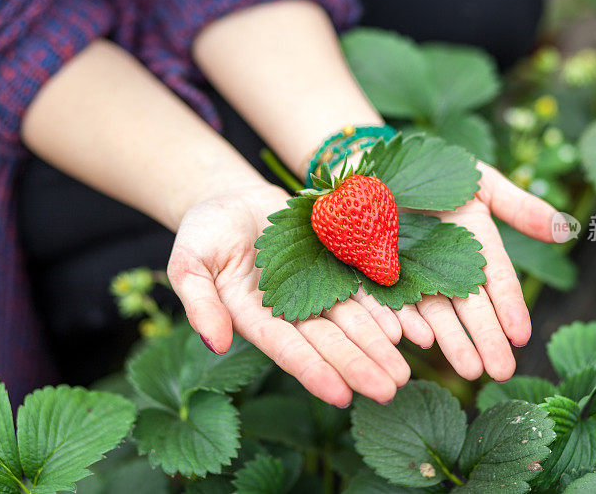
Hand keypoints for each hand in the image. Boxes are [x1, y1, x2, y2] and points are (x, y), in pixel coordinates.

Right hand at [167, 184, 409, 407]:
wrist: (235, 199)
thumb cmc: (204, 231)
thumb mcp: (188, 261)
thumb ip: (199, 301)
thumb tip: (215, 344)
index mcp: (254, 317)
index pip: (287, 349)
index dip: (313, 371)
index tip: (341, 396)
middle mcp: (291, 311)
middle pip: (329, 341)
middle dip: (358, 366)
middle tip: (390, 391)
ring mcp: (317, 289)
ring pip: (353, 322)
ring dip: (379, 347)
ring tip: (405, 372)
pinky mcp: (336, 266)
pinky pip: (364, 289)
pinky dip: (384, 309)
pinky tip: (407, 330)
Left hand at [353, 163, 560, 381]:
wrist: (377, 165)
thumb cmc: (435, 169)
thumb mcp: (482, 183)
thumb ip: (519, 207)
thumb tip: (565, 229)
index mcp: (477, 249)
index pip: (498, 282)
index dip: (510, 308)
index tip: (523, 336)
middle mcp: (447, 268)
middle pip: (470, 308)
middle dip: (487, 340)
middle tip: (501, 372)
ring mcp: (413, 275)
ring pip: (435, 313)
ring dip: (452, 342)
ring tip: (469, 370)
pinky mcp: (377, 276)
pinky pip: (389, 299)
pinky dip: (403, 318)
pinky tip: (415, 338)